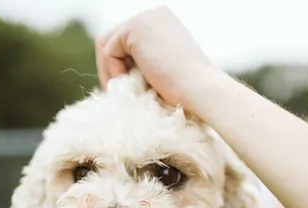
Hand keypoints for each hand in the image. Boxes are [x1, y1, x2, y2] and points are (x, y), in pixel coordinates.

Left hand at [95, 6, 219, 107]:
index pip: (129, 41)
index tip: (125, 90)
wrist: (200, 89)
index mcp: (163, 24)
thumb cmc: (188, 90)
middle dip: (112, 67)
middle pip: (114, 39)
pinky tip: (129, 85)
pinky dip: (113, 72)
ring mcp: (144, 18)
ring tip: (121, 93)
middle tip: (116, 93)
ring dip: (109, 71)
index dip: (122, 66)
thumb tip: (120, 76)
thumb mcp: (165, 71)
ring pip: (107, 44)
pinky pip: (109, 52)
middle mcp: (153, 15)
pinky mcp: (134, 28)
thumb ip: (146, 64)